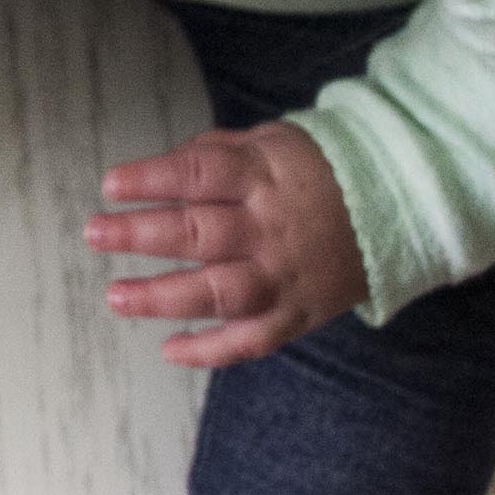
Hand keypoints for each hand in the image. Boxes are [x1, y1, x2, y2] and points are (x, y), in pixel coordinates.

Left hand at [85, 123, 368, 368]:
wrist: (401, 206)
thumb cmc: (317, 171)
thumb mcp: (270, 143)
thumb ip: (214, 153)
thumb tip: (160, 167)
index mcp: (261, 177)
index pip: (200, 174)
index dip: (152, 179)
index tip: (110, 185)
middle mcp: (270, 228)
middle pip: (199, 234)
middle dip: (140, 235)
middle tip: (94, 233)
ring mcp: (284, 274)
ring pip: (220, 292)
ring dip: (163, 298)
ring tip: (115, 297)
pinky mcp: (299, 313)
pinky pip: (253, 339)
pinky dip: (212, 351)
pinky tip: (169, 350)